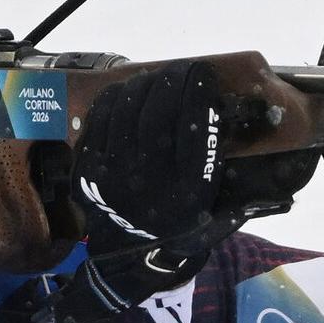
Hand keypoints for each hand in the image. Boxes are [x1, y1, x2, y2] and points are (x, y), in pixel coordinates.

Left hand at [73, 60, 225, 261]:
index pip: (194, 125)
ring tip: (157, 78)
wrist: (135, 254)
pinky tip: (129, 92)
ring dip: (144, 84)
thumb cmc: (182, 220)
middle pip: (158, 113)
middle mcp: (149, 180)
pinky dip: (116, 98)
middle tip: (183, 69)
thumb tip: (235, 108)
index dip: (199, 91)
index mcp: (188, 190)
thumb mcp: (217, 202)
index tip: (205, 73)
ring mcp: (113, 174)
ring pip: (127, 110)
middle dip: (173, 80)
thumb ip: (224, 160)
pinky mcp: (88, 168)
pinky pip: (100, 119)